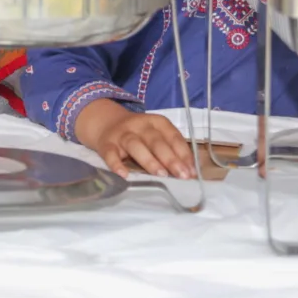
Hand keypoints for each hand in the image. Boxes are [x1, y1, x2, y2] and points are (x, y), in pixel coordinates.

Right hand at [74, 99, 195, 179]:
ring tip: (161, 175)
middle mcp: (139, 125)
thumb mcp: (155, 135)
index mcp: (156, 122)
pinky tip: (124, 174)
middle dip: (170, 158)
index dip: (183, 154)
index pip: (173, 136)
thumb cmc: (138, 134)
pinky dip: (116, 164)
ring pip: (135, 145)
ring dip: (149, 160)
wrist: (106, 123)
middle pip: (156, 140)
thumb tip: (190, 172)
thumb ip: (171, 150)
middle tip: (181, 176)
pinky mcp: (106, 144)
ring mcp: (122, 134)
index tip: (191, 172)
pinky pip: (110, 154)